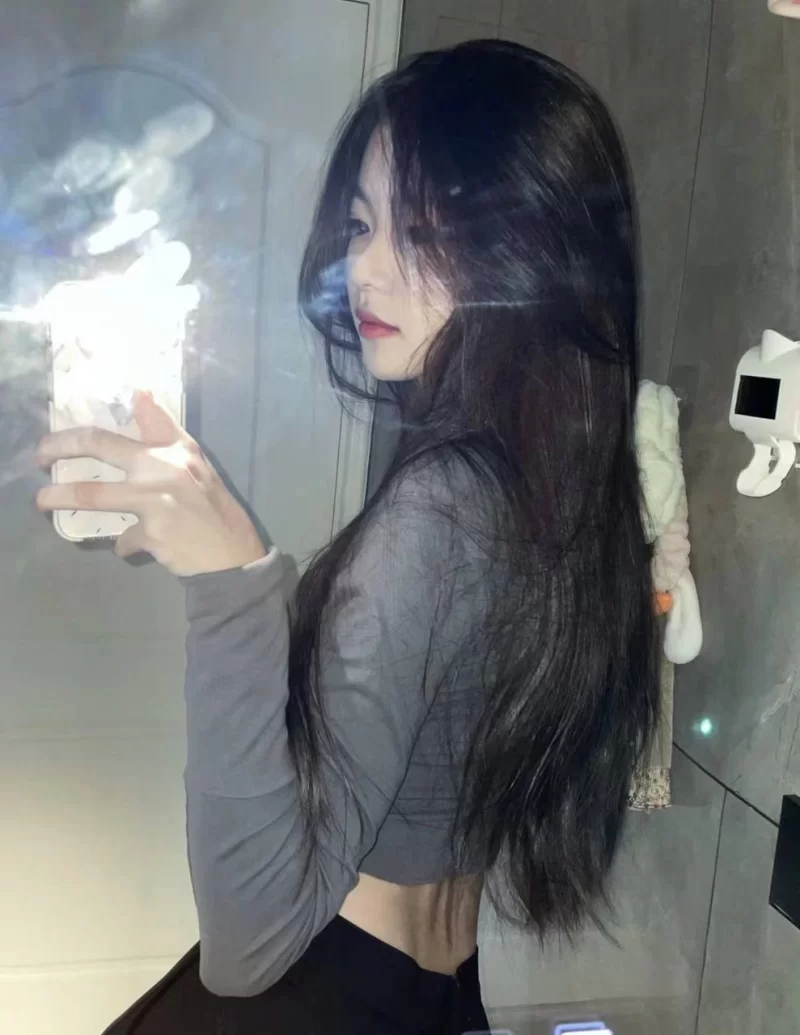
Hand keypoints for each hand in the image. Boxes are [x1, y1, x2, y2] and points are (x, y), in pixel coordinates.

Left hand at [35, 392, 266, 576]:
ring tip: (42, 501)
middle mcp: (162, 467)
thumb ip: (166, 432)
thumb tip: (140, 393)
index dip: (121, 402)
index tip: (77, 412)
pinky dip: (124, 544)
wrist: (231, 554)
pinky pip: (122, 539)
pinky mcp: (150, 533)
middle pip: (99, 445)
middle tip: (40, 455)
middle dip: (60, 446)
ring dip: (60, 496)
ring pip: (92, 494)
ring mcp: (154, 501)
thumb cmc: (213, 507)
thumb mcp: (195, 464)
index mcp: (175, 448)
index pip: (139, 416)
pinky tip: (132, 546)